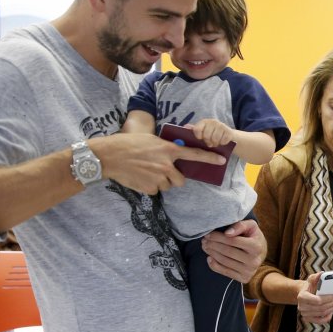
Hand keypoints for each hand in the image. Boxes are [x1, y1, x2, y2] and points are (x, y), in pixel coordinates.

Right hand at [93, 133, 224, 193]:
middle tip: (161, 172)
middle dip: (174, 178)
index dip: (209, 158)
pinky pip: (155, 191)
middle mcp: (167, 165)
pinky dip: (149, 187)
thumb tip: (172, 153)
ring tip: (145, 172)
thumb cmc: (128, 144)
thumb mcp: (150, 140)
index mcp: (168, 150)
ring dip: (160, 182)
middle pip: (181, 180)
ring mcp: (159, 178)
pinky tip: (139, 178)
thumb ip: (164, 147)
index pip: (194, 154)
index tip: (222, 160)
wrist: (110, 156)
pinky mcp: (150, 188)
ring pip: (167, 186)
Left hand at [190, 119, 235, 147]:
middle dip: (208, 142)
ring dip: (215, 143)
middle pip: (206, 135)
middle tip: (210, 143)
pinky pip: (223, 140)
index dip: (199, 137)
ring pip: (215, 138)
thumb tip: (185, 127)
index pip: (197, 129)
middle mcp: (212, 122)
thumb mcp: (203, 132)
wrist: (229, 136)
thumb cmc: (213, 135)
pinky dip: (222, 143)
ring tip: (215, 144)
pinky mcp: (229, 131)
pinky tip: (222, 143)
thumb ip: (194, 130)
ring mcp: (221, 126)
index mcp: (204, 122)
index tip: (201, 140)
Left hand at [200, 219, 265, 282]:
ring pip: (224, 261)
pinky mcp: (244, 278)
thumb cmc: (253, 237)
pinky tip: (209, 258)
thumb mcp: (251, 226)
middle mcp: (254, 260)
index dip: (218, 237)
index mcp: (256, 246)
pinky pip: (225, 272)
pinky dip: (214, 265)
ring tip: (205, 246)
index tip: (209, 234)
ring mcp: (249, 271)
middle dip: (213, 244)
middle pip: (227, 251)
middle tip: (204, 240)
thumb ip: (240, 225)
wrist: (261, 253)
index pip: (232, 241)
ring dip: (211, 253)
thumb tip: (227, 233)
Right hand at [296, 273, 332, 324]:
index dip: (328, 299)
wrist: (302, 294)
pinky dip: (327, 317)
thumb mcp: (311, 280)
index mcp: (302, 296)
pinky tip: (332, 311)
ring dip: (332, 308)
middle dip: (332, 303)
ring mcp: (304, 314)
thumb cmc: (308, 287)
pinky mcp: (308, 319)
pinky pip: (320, 321)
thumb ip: (316, 276)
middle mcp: (302, 307)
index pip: (317, 300)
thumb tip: (322, 273)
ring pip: (322, 313)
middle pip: (321, 308)